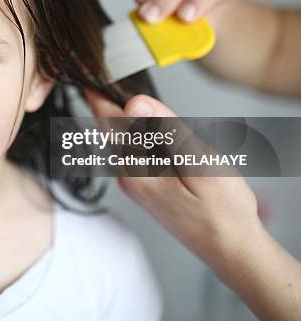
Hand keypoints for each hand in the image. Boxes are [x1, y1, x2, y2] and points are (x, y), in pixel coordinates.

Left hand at [83, 89, 264, 284]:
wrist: (232, 250)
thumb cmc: (223, 211)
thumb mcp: (200, 163)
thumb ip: (166, 130)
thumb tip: (134, 102)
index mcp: (135, 168)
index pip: (106, 120)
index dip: (97, 92)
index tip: (89, 70)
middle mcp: (127, 176)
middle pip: (113, 128)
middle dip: (116, 102)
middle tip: (120, 78)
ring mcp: (134, 183)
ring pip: (125, 139)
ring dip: (133, 120)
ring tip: (147, 105)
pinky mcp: (143, 186)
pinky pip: (136, 152)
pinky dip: (143, 136)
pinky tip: (163, 136)